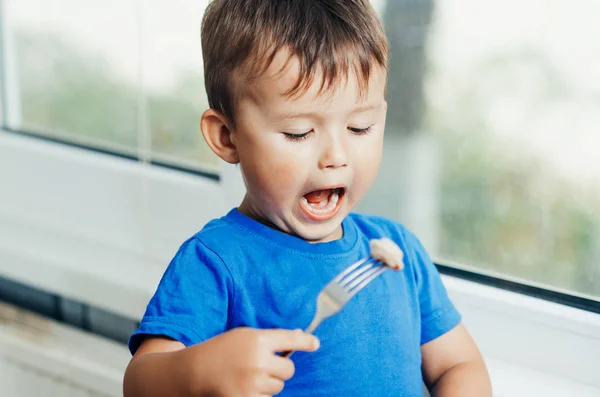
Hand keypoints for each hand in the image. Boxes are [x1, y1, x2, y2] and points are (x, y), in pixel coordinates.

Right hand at [186, 327, 319, 396]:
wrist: (196, 370)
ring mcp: (253, 382)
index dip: (306, 341)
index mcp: (258, 340)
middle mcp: (259, 360)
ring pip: (279, 386)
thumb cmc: (222, 349)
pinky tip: (247, 387)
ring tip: (250, 376)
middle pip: (289, 369)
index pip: (291, 339)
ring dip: (269, 383)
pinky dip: (261, 395)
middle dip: (280, 369)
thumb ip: (270, 337)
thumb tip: (299, 335)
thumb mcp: (245, 335)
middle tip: (263, 365)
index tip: (315, 344)